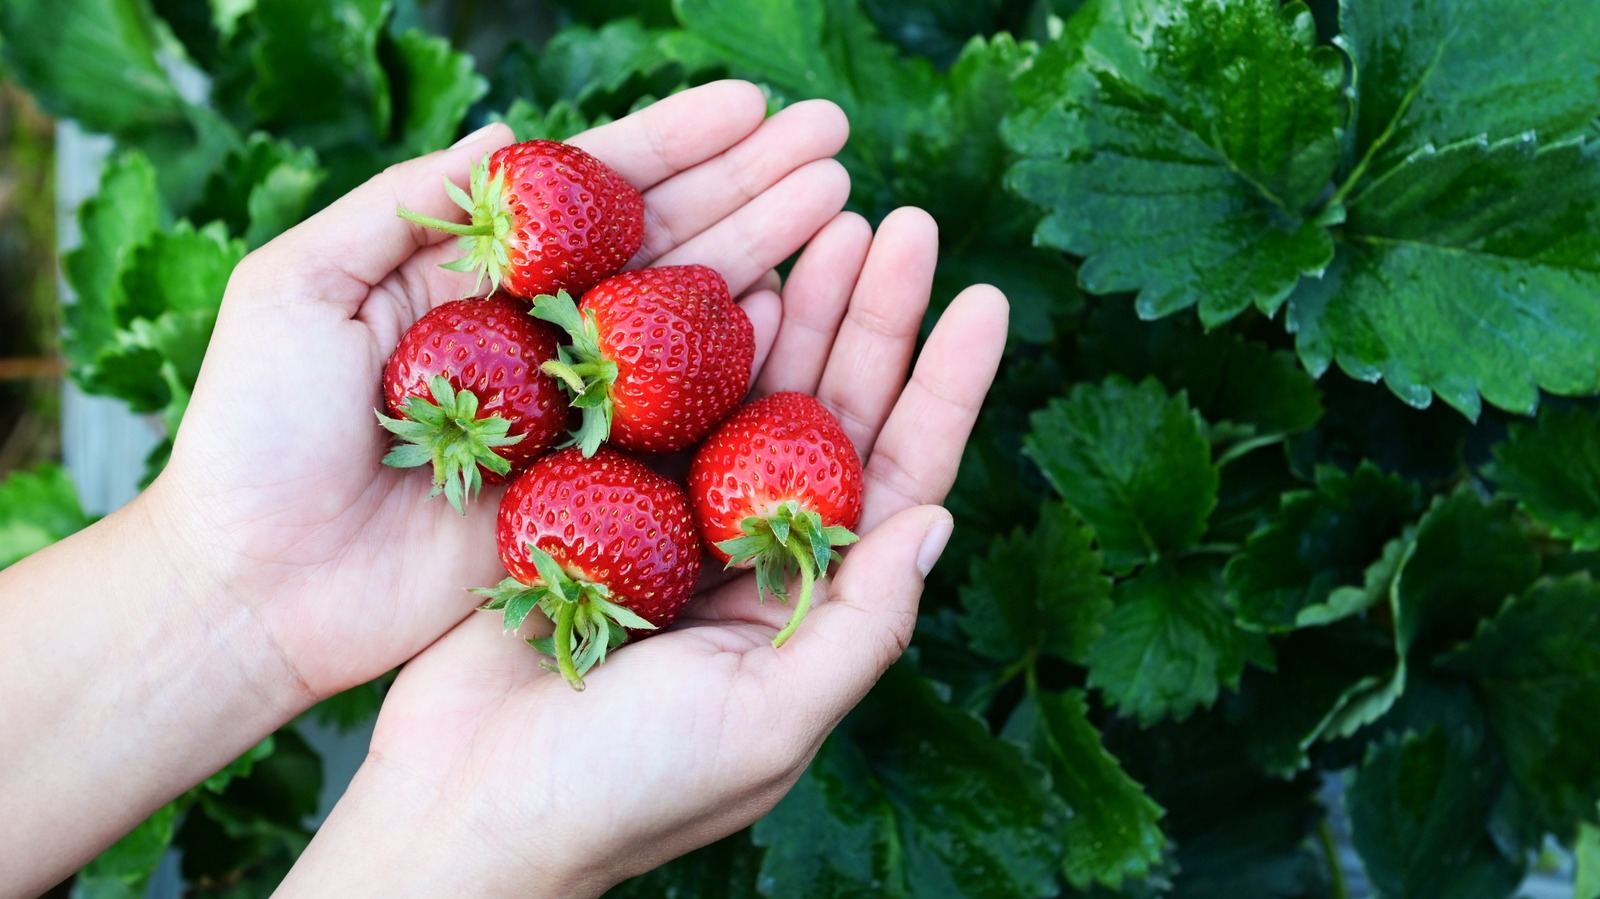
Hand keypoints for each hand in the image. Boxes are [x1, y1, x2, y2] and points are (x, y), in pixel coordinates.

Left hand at [145, 80, 852, 698]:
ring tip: (838, 202)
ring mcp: (575, 409)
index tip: (753, 105)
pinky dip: (740, 364)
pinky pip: (681, 418)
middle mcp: (542, 331)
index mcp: (477, 272)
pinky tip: (799, 309)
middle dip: (750, 184)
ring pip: (687, 316)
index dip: (675, 143)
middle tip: (834, 139)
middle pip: (663, 239)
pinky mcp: (593, 484)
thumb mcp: (295, 289)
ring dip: (767, 254)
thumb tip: (503, 130)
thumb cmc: (255, 433)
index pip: (591, 190)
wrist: (257, 585)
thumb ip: (396, 208)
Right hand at [277, 209, 1009, 896]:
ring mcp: (674, 519)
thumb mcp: (766, 722)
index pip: (898, 478)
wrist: (464, 811)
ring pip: (750, 392)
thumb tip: (941, 519)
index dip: (944, 388)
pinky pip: (654, 401)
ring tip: (830, 221)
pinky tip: (726, 275)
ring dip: (794, 307)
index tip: (985, 298)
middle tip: (905, 222)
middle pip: (831, 413)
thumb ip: (858, 625)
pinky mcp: (594, 499)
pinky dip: (687, 338)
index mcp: (810, 602)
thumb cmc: (622, 793)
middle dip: (872, 319)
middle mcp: (754, 550)